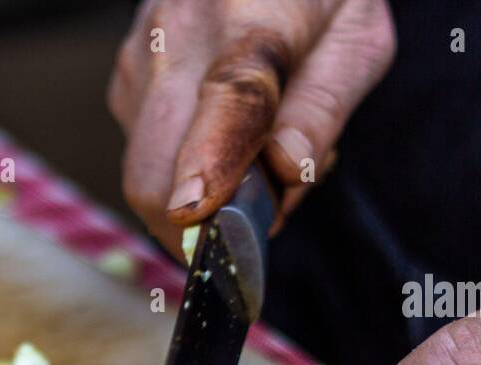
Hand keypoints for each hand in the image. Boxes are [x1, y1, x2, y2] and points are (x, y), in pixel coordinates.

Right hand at [107, 0, 394, 257]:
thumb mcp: (355, 36)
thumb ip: (324, 108)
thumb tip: (287, 170)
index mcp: (250, 17)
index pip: (229, 98)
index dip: (209, 161)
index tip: (197, 211)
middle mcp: (178, 38)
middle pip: (154, 171)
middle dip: (197, 226)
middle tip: (256, 215)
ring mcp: (140, 59)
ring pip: (148, 173)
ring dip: (197, 194)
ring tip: (252, 150)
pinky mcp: (124, 78)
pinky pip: (145, 153)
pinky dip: (183, 167)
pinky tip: (222, 130)